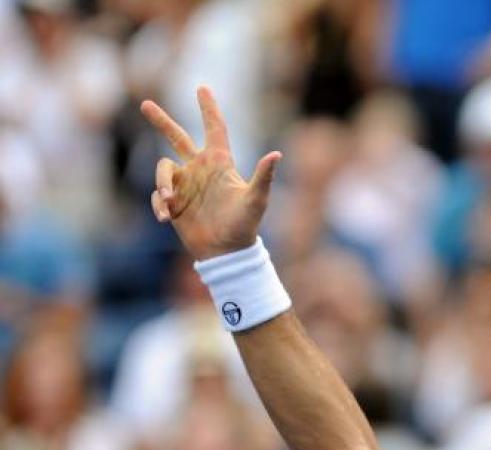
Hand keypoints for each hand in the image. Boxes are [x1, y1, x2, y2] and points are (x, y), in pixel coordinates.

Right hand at [141, 87, 281, 259]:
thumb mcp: (256, 200)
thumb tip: (277, 154)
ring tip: (170, 203)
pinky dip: (159, 204)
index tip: (202, 88)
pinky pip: (158, 195)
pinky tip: (167, 217)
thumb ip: (263, 176)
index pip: (214, 128)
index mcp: (220, 163)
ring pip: (162, 169)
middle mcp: (200, 169)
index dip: (209, 109)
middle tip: (146, 104)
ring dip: (161, 184)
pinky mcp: (174, 202)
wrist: (226, 253)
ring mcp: (185, 185)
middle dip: (162, 121)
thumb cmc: (244, 226)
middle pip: (178, 137)